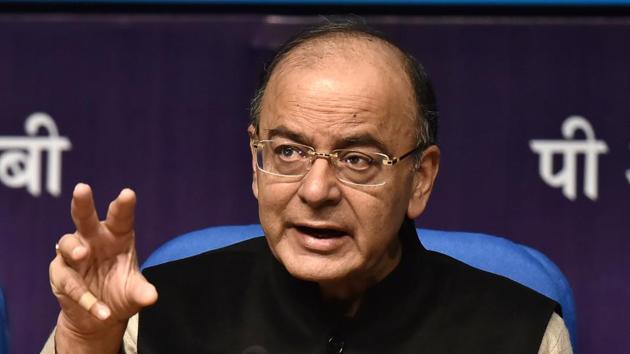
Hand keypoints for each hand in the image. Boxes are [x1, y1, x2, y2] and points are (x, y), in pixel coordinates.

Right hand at [49, 183, 156, 352]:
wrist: (99, 318)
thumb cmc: (120, 292)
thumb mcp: (134, 293)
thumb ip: (141, 291)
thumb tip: (152, 296)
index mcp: (117, 236)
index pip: (121, 217)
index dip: (123, 205)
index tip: (128, 194)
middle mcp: (94, 239)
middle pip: (85, 217)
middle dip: (82, 203)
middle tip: (82, 188)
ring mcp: (73, 255)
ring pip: (68, 244)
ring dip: (74, 248)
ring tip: (82, 255)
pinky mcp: (60, 273)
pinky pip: (68, 281)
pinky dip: (83, 295)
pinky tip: (100, 310)